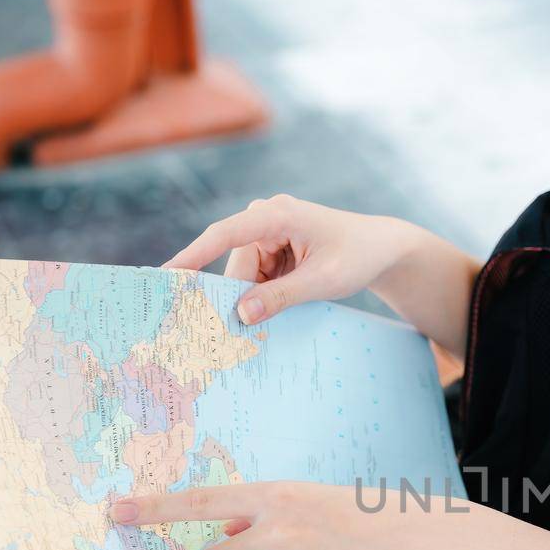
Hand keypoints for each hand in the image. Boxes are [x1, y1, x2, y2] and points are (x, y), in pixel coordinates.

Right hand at [163, 195, 414, 323]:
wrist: (381, 248)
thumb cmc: (357, 257)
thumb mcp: (323, 281)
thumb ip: (282, 297)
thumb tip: (242, 315)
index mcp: (278, 215)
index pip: (225, 235)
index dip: (194, 256)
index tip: (168, 275)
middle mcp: (266, 217)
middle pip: (237, 267)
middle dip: (240, 298)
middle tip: (241, 334)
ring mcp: (268, 232)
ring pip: (245, 277)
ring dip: (258, 299)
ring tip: (283, 315)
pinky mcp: (272, 248)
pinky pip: (256, 278)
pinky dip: (265, 296)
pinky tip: (281, 308)